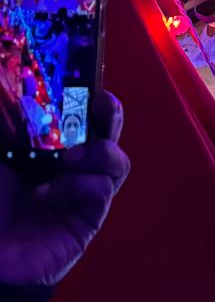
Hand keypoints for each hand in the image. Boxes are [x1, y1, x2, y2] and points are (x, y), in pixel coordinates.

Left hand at [0, 92, 129, 288]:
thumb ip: (7, 123)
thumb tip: (7, 89)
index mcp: (51, 146)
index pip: (81, 114)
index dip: (90, 96)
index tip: (88, 84)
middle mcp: (73, 166)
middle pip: (110, 132)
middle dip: (111, 114)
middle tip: (100, 104)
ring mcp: (84, 192)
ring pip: (116, 160)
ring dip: (98, 152)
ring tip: (69, 159)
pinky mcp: (90, 218)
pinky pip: (102, 190)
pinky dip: (79, 186)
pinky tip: (49, 195)